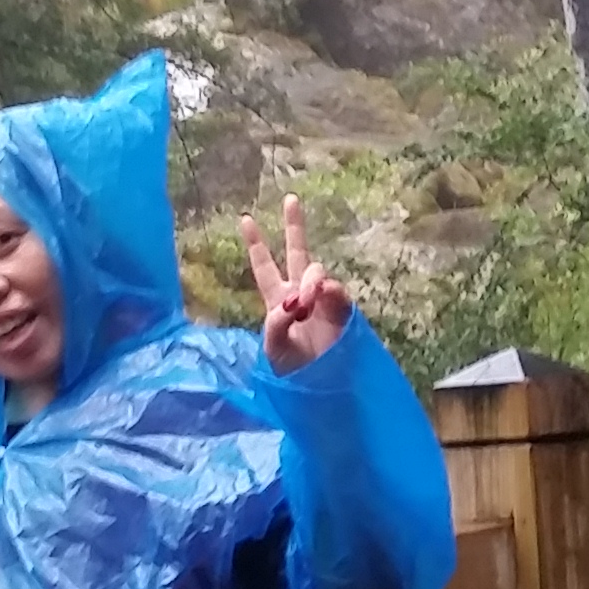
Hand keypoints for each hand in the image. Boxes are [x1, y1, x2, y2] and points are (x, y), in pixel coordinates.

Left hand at [245, 197, 352, 372]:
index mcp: (277, 302)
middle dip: (294, 226)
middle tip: (291, 198)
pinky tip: (321, 297)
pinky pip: (336, 292)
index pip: (264, 268)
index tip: (246, 218)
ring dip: (310, 281)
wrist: (321, 390)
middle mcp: (300, 296)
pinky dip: (329, 292)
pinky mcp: (342, 311)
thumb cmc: (293, 373)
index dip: (256, 244)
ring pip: (317, 272)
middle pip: (297, 254)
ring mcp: (323, 301)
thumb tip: (297, 299)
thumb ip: (277, 322)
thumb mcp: (272, 349)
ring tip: (306, 302)